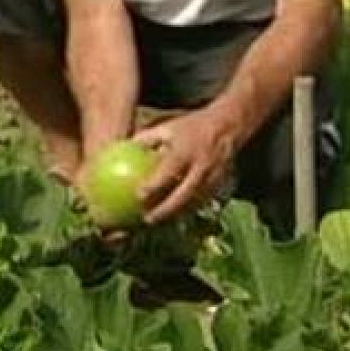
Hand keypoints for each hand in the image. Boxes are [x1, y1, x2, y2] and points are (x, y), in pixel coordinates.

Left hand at [133, 109, 238, 225]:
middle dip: (166, 210)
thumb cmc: (190, 127)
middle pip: (183, 194)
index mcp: (186, 151)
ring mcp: (213, 178)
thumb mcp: (167, 127)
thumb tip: (122, 150)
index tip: (139, 195)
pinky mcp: (219, 185)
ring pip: (193, 202)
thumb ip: (146, 139)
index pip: (169, 170)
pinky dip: (186, 211)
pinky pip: (201, 202)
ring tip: (157, 224)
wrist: (227, 127)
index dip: (154, 184)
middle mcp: (201, 166)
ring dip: (176, 215)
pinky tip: (172, 218)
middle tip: (147, 219)